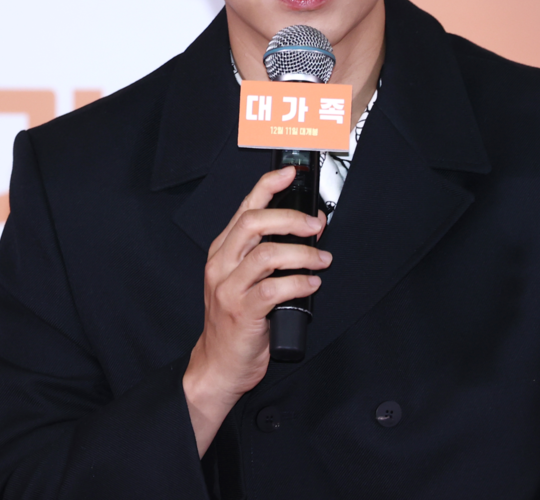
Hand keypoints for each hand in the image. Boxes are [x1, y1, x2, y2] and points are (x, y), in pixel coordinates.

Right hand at [182, 166, 330, 456]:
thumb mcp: (246, 280)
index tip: (291, 173)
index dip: (268, 186)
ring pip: (266, 254)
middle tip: (315, 225)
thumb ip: (270, 252)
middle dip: (290, 218)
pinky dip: (299, 283)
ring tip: (321, 259)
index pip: (245, 208)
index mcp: (222, 251)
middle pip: (254, 223)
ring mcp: (228, 288)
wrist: (217, 366)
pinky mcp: (241, 312)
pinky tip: (312, 284)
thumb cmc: (236, 321)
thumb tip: (309, 227)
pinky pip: (273, 289)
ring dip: (302, 253)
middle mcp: (221, 265)